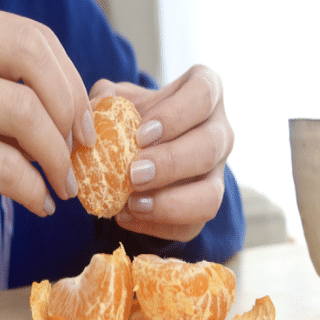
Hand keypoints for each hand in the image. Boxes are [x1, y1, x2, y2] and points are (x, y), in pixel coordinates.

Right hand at [0, 0, 95, 215]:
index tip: (87, 127)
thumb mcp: (2, 86)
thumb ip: (42, 85)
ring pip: (23, 111)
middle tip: (80, 148)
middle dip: (68, 107)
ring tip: (65, 183)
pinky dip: (35, 190)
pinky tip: (43, 202)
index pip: (38, 38)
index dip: (73, 84)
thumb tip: (92, 118)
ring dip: (57, 157)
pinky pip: (6, 167)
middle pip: (30, 55)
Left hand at [89, 64, 233, 241]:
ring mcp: (217, 172)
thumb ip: (109, 97)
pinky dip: (158, 226)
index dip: (175, 115)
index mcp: (205, 94)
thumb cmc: (140, 113)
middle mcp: (219, 132)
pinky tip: (127, 215)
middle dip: (171, 163)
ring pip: (211, 195)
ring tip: (133, 201)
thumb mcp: (124, 97)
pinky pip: (192, 226)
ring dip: (172, 203)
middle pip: (210, 148)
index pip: (204, 95)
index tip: (142, 134)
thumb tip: (100, 105)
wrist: (149, 143)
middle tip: (134, 173)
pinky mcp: (205, 204)